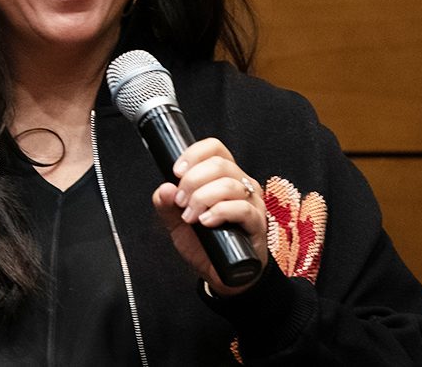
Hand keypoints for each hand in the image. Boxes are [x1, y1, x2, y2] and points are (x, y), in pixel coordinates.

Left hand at [151, 137, 268, 295]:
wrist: (223, 274)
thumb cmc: (205, 243)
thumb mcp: (178, 223)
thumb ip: (167, 205)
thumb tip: (164, 188)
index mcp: (224, 176)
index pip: (214, 148)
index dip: (193, 154)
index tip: (176, 172)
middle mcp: (242, 184)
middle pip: (219, 164)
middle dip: (192, 181)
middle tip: (180, 202)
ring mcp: (253, 203)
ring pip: (229, 185)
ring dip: (202, 198)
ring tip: (190, 216)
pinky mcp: (258, 224)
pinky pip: (242, 209)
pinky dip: (219, 212)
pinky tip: (205, 222)